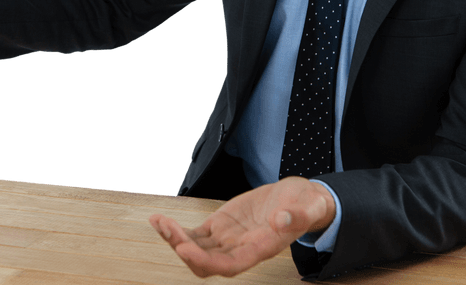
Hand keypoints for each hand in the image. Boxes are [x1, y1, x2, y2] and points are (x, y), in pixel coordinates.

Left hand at [148, 176, 334, 277]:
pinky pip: (192, 234)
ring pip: (194, 249)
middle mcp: (240, 249)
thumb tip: (281, 219)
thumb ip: (296, 216)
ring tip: (158, 221)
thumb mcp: (307, 206)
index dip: (205, 262)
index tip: (184, 249)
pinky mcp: (219, 226)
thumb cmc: (305, 205)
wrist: (298, 200)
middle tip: (167, 228)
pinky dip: (175, 230)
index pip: (228, 265)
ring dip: (174, 239)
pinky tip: (160, 220)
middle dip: (182, 249)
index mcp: (260, 249)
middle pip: (204, 262)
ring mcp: (227, 239)